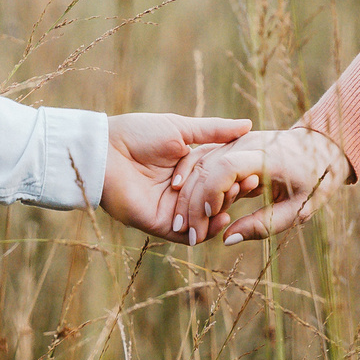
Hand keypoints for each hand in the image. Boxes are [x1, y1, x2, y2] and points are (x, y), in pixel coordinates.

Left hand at [100, 112, 252, 241]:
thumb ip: (214, 131)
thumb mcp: (181, 128)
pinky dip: (204, 231)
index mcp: (187, 169)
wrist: (105, 150)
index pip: (219, 178)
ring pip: (203, 219)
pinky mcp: (158, 224)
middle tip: (249, 185)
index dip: (236, 176)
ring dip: (221, 213)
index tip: (254, 171)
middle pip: (214, 200)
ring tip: (235, 200)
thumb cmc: (138, 133)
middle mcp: (182, 192)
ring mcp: (171, 209)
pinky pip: (186, 234)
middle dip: (232, 194)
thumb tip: (248, 124)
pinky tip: (219, 220)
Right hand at [179, 126, 352, 245]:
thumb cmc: (314, 182)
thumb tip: (227, 239)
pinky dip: (191, 179)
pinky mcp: (231, 143)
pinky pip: (204, 158)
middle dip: (193, 200)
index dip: (213, 190)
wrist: (322, 148)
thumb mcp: (298, 209)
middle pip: (208, 165)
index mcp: (268, 156)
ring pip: (200, 161)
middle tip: (186, 232)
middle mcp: (248, 142)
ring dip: (188, 193)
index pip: (229, 166)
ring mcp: (237, 140)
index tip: (208, 216)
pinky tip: (183, 201)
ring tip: (180, 224)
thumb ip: (264, 225)